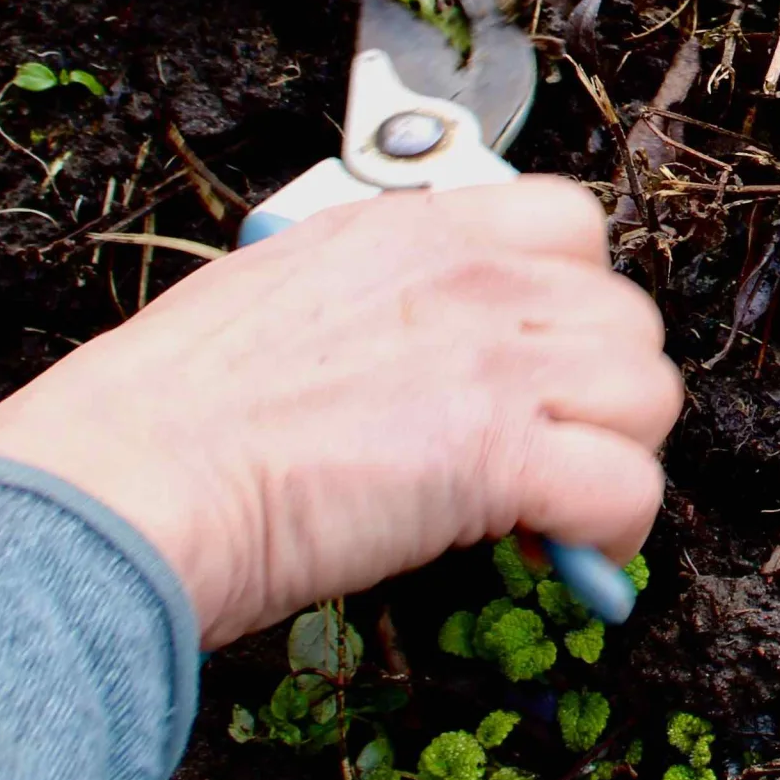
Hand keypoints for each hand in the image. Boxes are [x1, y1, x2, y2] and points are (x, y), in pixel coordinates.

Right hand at [0, 179, 680, 647]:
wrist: (130, 479)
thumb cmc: (162, 412)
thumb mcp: (274, 297)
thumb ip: (366, 306)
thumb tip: (409, 371)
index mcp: (406, 230)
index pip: (570, 223)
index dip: (573, 301)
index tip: (537, 364)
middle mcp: (465, 276)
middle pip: (627, 316)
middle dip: (601, 394)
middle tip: (543, 452)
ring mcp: (490, 357)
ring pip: (649, 395)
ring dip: (614, 457)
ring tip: (549, 508)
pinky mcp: (497, 454)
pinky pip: (628, 489)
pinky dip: (609, 534)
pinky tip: (556, 555)